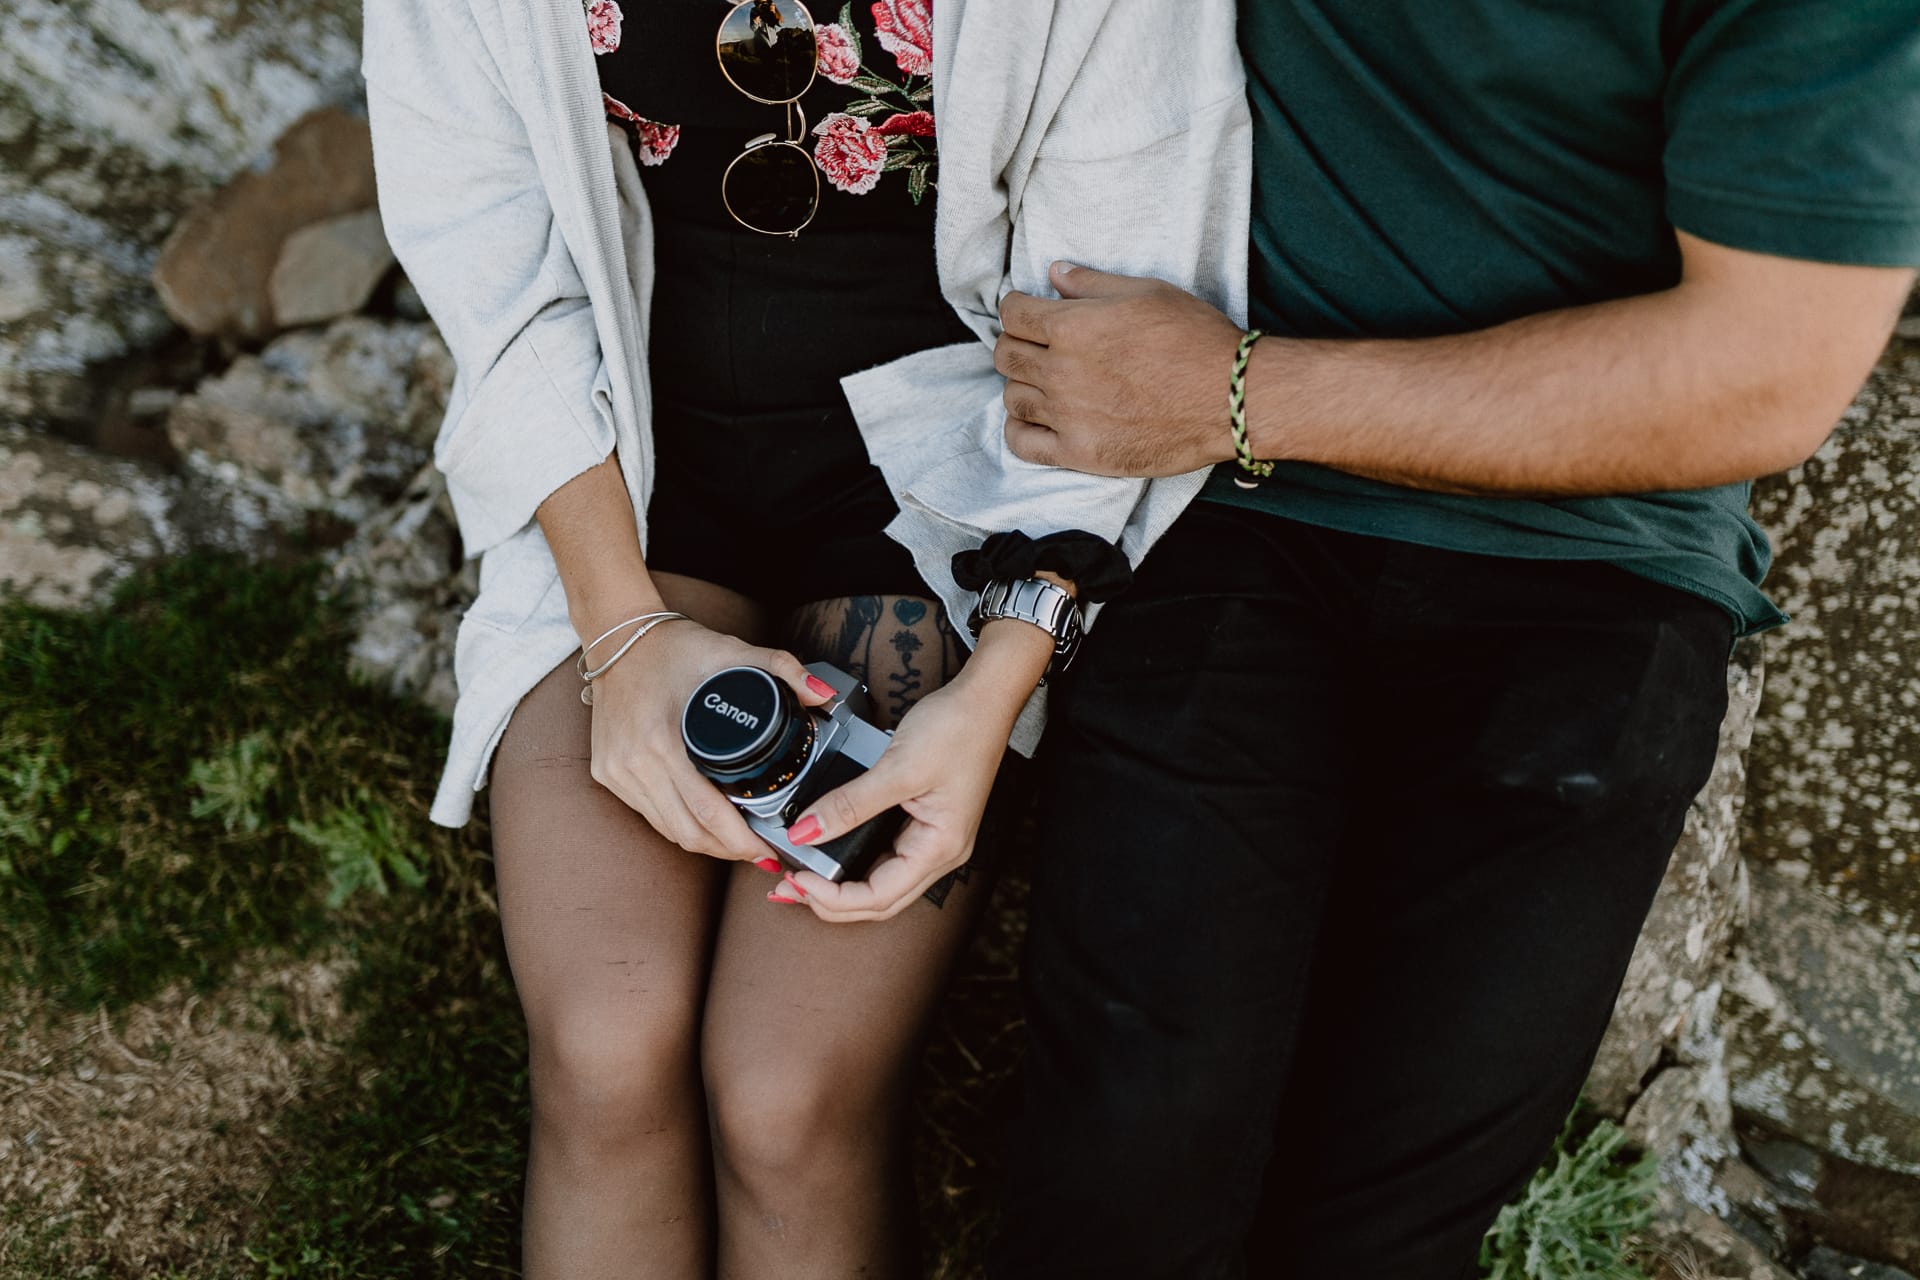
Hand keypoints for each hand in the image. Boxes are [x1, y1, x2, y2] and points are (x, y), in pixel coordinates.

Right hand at [587, 620, 832, 860]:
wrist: (616, 637)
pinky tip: (704, 826)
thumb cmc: (672, 646)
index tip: (769, 850)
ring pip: (667, 830)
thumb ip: (781, 667)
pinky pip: (649, 815)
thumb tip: (824, 693)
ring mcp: (616, 772)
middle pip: (687, 832)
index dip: (741, 841)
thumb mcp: (730, 649)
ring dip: (705, 844)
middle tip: (762, 854)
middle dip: (728, 851)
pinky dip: (679, 825)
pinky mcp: (607, 773)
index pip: (706, 812)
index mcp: (660, 740)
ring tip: (739, 845)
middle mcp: (633, 763)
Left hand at [775, 621, 1051, 921]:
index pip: (880, 896)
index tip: (797, 879)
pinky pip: (884, 856)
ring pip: (880, 882)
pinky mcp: (922, 823)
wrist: (983, 699)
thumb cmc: (957, 730)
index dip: (834, 898)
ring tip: (800, 876)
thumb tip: (805, 832)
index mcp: (939, 848)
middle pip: (879, 900)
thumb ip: (849, 804)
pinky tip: (830, 853)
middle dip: (831, 902)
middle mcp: (939, 853)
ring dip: (839, 887)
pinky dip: (853, 861)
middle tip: (787, 888)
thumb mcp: (897, 768)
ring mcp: (932, 840)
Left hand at [995, 261, 1246, 477]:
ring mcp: (1067, 415)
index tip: (1027, 312)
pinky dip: (1019, 430)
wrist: (1229, 397)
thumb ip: (1092, 284)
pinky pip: (1023, 444)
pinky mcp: (1079, 453)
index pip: (1012, 314)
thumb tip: (1054, 273)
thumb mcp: (1147, 292)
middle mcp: (1061, 371)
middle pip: (1007, 356)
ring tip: (1042, 383)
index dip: (1017, 309)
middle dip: (1016, 344)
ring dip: (1021, 386)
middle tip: (1036, 346)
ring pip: (1012, 398)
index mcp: (1071, 326)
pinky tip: (1034, 421)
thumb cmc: (1194, 338)